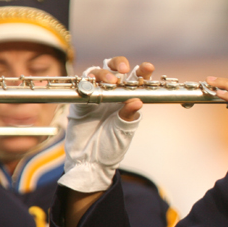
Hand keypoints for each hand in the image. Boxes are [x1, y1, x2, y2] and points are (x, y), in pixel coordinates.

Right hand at [58, 57, 153, 192]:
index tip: (148, 67)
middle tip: (124, 69)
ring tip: (111, 82)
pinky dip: (86, 84)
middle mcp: (112, 94)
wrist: (91, 162)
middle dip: (120, 63)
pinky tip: (91, 86)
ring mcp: (95, 96)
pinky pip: (81, 88)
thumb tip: (137, 101)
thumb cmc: (111, 147)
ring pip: (97, 74)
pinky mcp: (79, 102)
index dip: (142, 71)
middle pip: (115, 69)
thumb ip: (128, 116)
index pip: (136, 80)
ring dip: (104, 73)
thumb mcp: (123, 132)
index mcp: (127, 99)